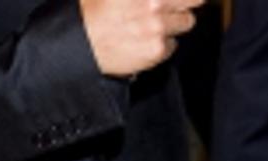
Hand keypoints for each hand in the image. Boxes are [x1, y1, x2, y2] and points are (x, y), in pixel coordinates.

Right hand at [80, 0, 203, 77]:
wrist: (80, 44)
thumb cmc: (92, 12)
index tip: (181, 0)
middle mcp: (155, 2)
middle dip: (185, 2)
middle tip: (173, 7)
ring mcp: (159, 26)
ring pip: (187, 22)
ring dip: (175, 23)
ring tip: (154, 25)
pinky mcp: (158, 49)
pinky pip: (173, 45)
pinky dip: (163, 45)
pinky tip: (145, 42)